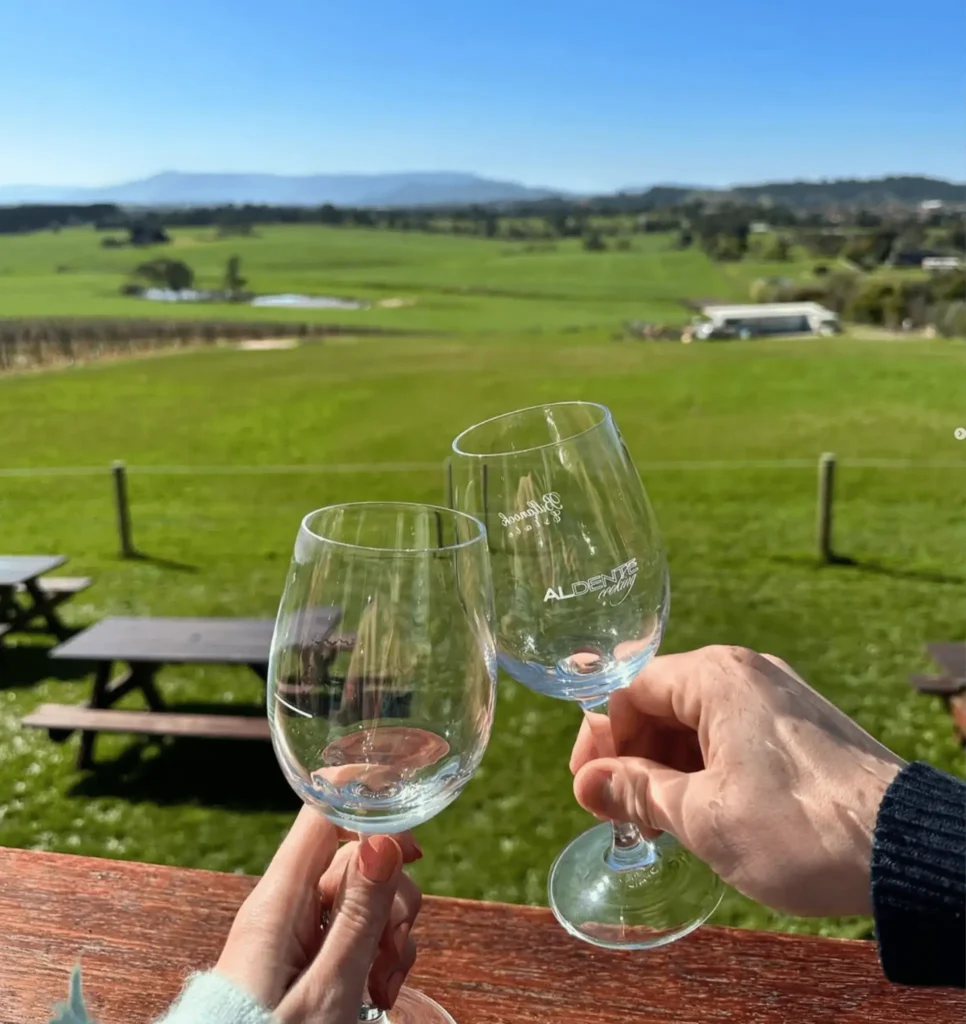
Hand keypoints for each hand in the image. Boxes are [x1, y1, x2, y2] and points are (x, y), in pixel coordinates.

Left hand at [216, 805, 422, 1021]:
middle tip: (393, 948)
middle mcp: (287, 905)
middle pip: (355, 856)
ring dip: (388, 931)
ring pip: (363, 895)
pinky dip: (375, 952)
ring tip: (381, 986)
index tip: (409, 825)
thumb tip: (383, 838)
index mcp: (279, 900)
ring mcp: (297, 931)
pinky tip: (376, 991)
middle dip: (390, 892)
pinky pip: (353, 929)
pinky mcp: (306, 956)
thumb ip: (359, 916)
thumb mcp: (328, 992)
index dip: (366, 799)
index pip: (321, 811)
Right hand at [570, 645, 905, 916]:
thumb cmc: (798, 827)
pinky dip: (705, 770)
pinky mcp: (800, 728)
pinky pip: (732, 736)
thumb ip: (636, 791)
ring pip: (698, 723)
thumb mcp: (700, 815)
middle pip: (662, 704)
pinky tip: (700, 813)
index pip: (630, 690)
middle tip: (621, 814)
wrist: (908, 851)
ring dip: (668, 769)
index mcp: (716, 678)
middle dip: (634, 758)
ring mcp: (778, 699)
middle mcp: (747, 674)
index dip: (601, 740)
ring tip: (660, 824)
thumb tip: (587, 782)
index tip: (589, 789)